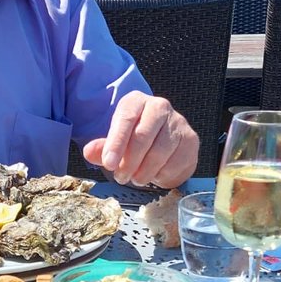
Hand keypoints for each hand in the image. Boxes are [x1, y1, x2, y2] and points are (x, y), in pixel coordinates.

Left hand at [83, 91, 198, 186]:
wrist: (163, 145)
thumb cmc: (134, 142)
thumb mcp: (115, 144)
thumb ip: (102, 148)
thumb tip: (89, 152)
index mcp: (136, 102)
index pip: (125, 118)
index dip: (116, 143)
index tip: (108, 163)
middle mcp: (159, 106)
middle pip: (143, 136)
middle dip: (130, 161)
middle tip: (121, 177)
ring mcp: (178, 122)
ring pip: (160, 151)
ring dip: (145, 171)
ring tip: (136, 179)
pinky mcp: (191, 139)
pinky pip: (176, 162)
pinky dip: (163, 175)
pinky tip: (155, 176)